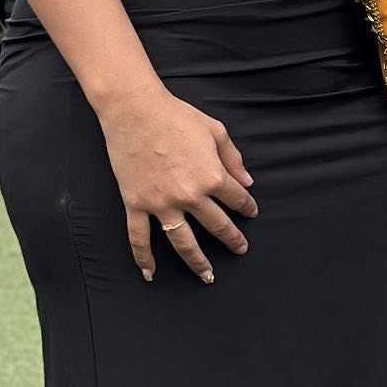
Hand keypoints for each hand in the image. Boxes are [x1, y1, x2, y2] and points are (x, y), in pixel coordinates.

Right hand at [98, 85, 257, 282]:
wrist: (135, 110)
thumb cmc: (177, 116)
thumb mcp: (216, 131)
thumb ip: (233, 159)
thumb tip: (247, 183)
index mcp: (212, 176)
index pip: (237, 200)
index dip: (247, 208)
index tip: (251, 214)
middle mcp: (190, 196)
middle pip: (216, 226)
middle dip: (232, 240)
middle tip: (240, 250)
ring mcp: (161, 204)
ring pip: (183, 242)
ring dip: (198, 262)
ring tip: (208, 276)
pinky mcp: (135, 204)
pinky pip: (139, 238)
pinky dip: (144, 258)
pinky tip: (151, 273)